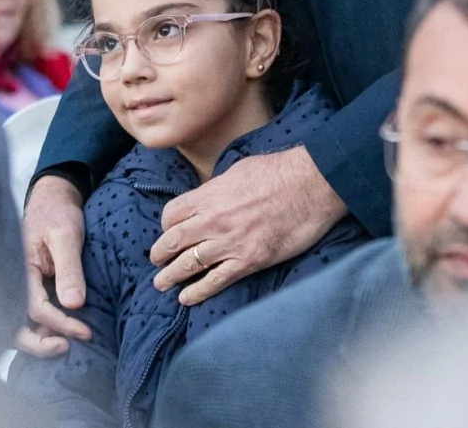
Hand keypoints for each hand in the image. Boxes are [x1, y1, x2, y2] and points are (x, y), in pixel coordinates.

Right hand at [15, 175, 92, 356]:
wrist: (53, 198)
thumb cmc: (57, 212)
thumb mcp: (66, 234)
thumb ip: (69, 268)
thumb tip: (74, 305)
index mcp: (19, 269)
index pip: (35, 309)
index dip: (60, 324)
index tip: (85, 331)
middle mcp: (14, 282)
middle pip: (17, 326)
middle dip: (40, 344)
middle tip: (68, 347)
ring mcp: (20, 285)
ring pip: (21, 324)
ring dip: (40, 339)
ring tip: (66, 344)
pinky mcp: (29, 286)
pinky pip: (30, 314)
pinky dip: (43, 328)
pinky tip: (61, 332)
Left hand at [150, 146, 345, 305]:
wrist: (312, 184)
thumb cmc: (280, 171)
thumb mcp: (239, 169)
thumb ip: (219, 187)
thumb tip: (211, 196)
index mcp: (210, 194)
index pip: (172, 214)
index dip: (166, 226)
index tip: (167, 232)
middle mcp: (214, 220)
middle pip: (173, 241)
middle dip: (160, 254)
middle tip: (155, 261)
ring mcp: (230, 242)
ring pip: (189, 264)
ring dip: (171, 276)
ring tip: (161, 284)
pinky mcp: (249, 261)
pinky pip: (216, 281)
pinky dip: (198, 292)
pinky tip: (187, 298)